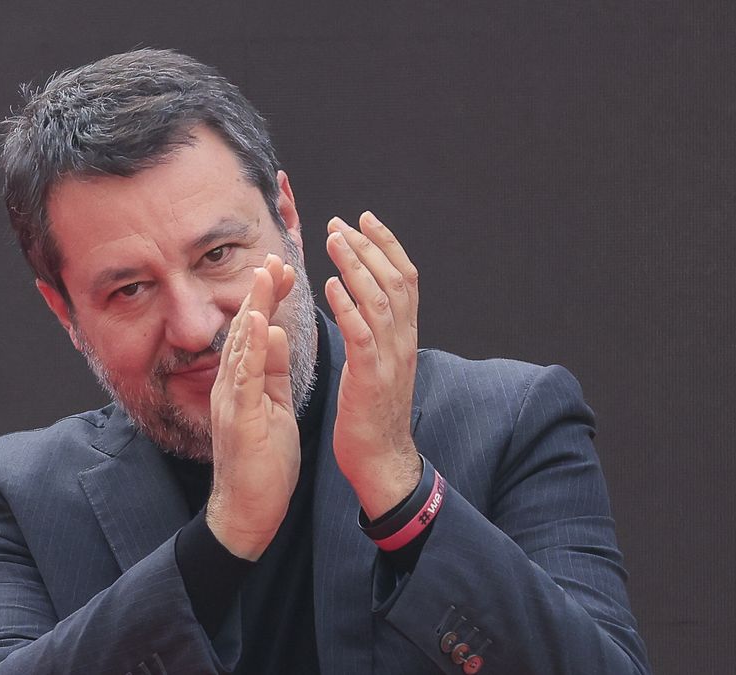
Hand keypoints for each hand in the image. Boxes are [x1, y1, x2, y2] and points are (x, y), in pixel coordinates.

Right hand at [206, 254, 299, 559]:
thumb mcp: (273, 406)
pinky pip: (244, 379)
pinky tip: (257, 324)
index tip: (281, 269)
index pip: (255, 331)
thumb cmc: (263, 462)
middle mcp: (231, 386)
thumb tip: (275, 334)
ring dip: (253, 308)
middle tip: (273, 257)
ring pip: (241, 347)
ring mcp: (231, 401)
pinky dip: (249, 349)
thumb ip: (271, 371)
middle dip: (260, 292)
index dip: (267, 298)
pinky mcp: (239, 420)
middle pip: (244, 330)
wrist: (249, 510)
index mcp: (243, 383)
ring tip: (264, 276)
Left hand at [324, 212, 423, 519]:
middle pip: (394, 279)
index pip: (404, 277)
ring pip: (378, 299)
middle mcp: (404, 340)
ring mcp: (390, 357)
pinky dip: (347, 305)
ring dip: (356, 265)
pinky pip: (362, 333)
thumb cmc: (373, 413)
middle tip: (341, 221)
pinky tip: (330, 285)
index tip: (365, 218)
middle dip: (368, 245)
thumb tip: (364, 300)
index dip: (386, 244)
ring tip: (334, 240)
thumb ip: (376, 332)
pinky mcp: (371, 375)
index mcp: (405, 335)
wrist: (382, 458)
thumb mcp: (379, 364)